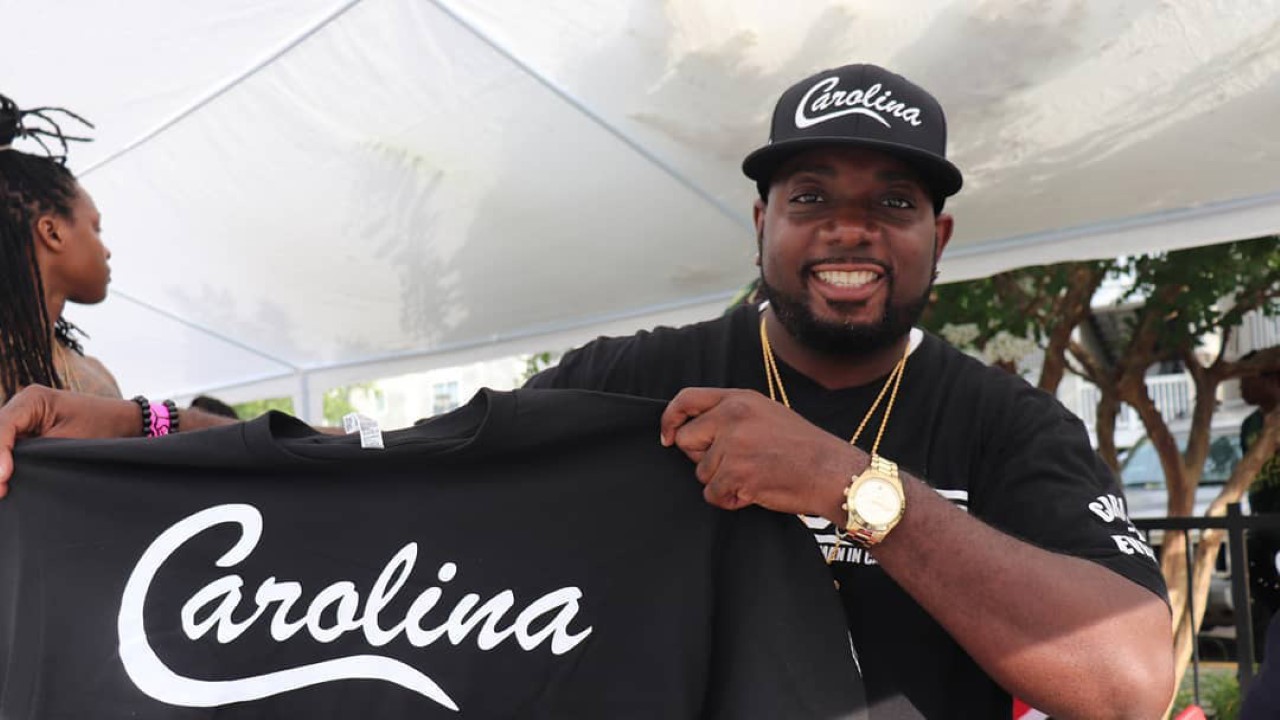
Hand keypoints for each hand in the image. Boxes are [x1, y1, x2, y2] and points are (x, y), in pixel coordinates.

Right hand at [0, 385, 140, 495]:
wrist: (121, 423)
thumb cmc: (101, 427)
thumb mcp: (69, 441)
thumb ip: (37, 453)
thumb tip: (5, 473)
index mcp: (32, 399)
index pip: (3, 426)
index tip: (3, 477)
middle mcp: (21, 406)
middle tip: (1, 489)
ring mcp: (21, 420)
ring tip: (3, 490)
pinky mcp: (25, 433)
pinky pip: (7, 447)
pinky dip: (5, 464)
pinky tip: (6, 483)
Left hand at [659, 387, 864, 518]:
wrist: (831, 471)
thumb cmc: (803, 447)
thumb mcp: (766, 413)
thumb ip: (732, 415)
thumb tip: (697, 430)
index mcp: (739, 399)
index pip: (686, 399)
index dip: (670, 419)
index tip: (667, 436)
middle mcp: (732, 417)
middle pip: (685, 441)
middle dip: (702, 458)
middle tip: (732, 463)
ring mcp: (733, 445)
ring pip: (701, 472)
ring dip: (722, 482)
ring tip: (753, 476)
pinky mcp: (736, 473)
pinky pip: (713, 494)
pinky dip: (730, 499)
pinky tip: (754, 491)